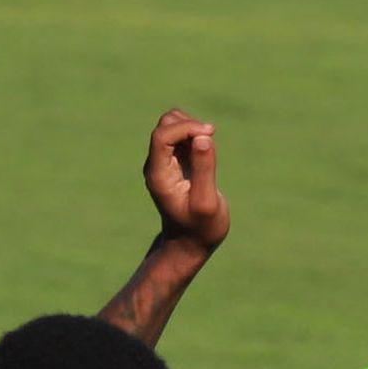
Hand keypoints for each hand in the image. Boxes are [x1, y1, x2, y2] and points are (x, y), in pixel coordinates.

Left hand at [144, 110, 229, 257]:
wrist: (191, 244)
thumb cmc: (201, 228)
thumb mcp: (206, 202)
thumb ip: (204, 169)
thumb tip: (202, 137)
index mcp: (158, 175)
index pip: (162, 136)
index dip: (186, 127)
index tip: (209, 135)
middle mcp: (156, 166)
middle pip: (165, 124)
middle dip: (190, 124)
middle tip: (211, 139)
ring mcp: (165, 162)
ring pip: (172, 125)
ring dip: (192, 127)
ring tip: (208, 147)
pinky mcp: (175, 161)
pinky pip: (182, 135)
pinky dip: (195, 134)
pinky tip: (206, 152)